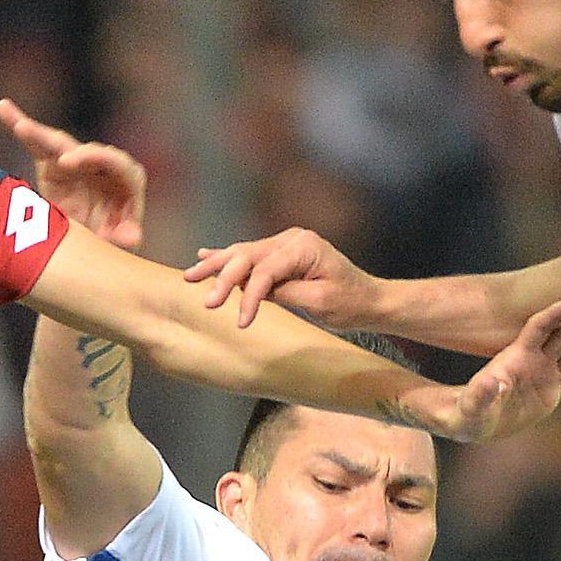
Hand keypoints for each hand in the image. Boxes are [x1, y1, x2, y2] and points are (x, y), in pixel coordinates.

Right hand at [0, 98, 146, 248]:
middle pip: (86, 151)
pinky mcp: (53, 164)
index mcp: (126, 179)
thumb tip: (131, 237)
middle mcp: (102, 165)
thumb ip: (125, 237)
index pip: (116, 163)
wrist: (88, 246)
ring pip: (59, 144)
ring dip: (39, 134)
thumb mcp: (121, 241)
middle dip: (71, 151)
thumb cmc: (110, 241)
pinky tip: (2, 108)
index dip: (95, 158)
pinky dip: (20, 125)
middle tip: (60, 159)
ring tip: (20, 126)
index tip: (68, 162)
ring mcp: (76, 162)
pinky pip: (37, 144)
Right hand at [186, 228, 383, 330]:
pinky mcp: (282, 254)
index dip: (249, 297)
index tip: (240, 322)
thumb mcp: (319, 301)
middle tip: (206, 302)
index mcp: (303, 246)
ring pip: (243, 254)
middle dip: (223, 278)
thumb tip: (256, 292)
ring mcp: (286, 244)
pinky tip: (205, 255)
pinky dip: (227, 258)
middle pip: (247, 256)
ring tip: (190, 275)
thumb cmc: (350, 302)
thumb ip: (286, 292)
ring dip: (217, 266)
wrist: (369, 299)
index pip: (265, 271)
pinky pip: (250, 256)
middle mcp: (292, 239)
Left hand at [426, 297, 560, 441]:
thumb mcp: (472, 406)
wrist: (474, 421)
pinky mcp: (549, 384)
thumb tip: (494, 383)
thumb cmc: (468, 412)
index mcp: (516, 356)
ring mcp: (542, 369)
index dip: (555, 314)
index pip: (538, 327)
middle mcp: (532, 358)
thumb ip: (482, 394)